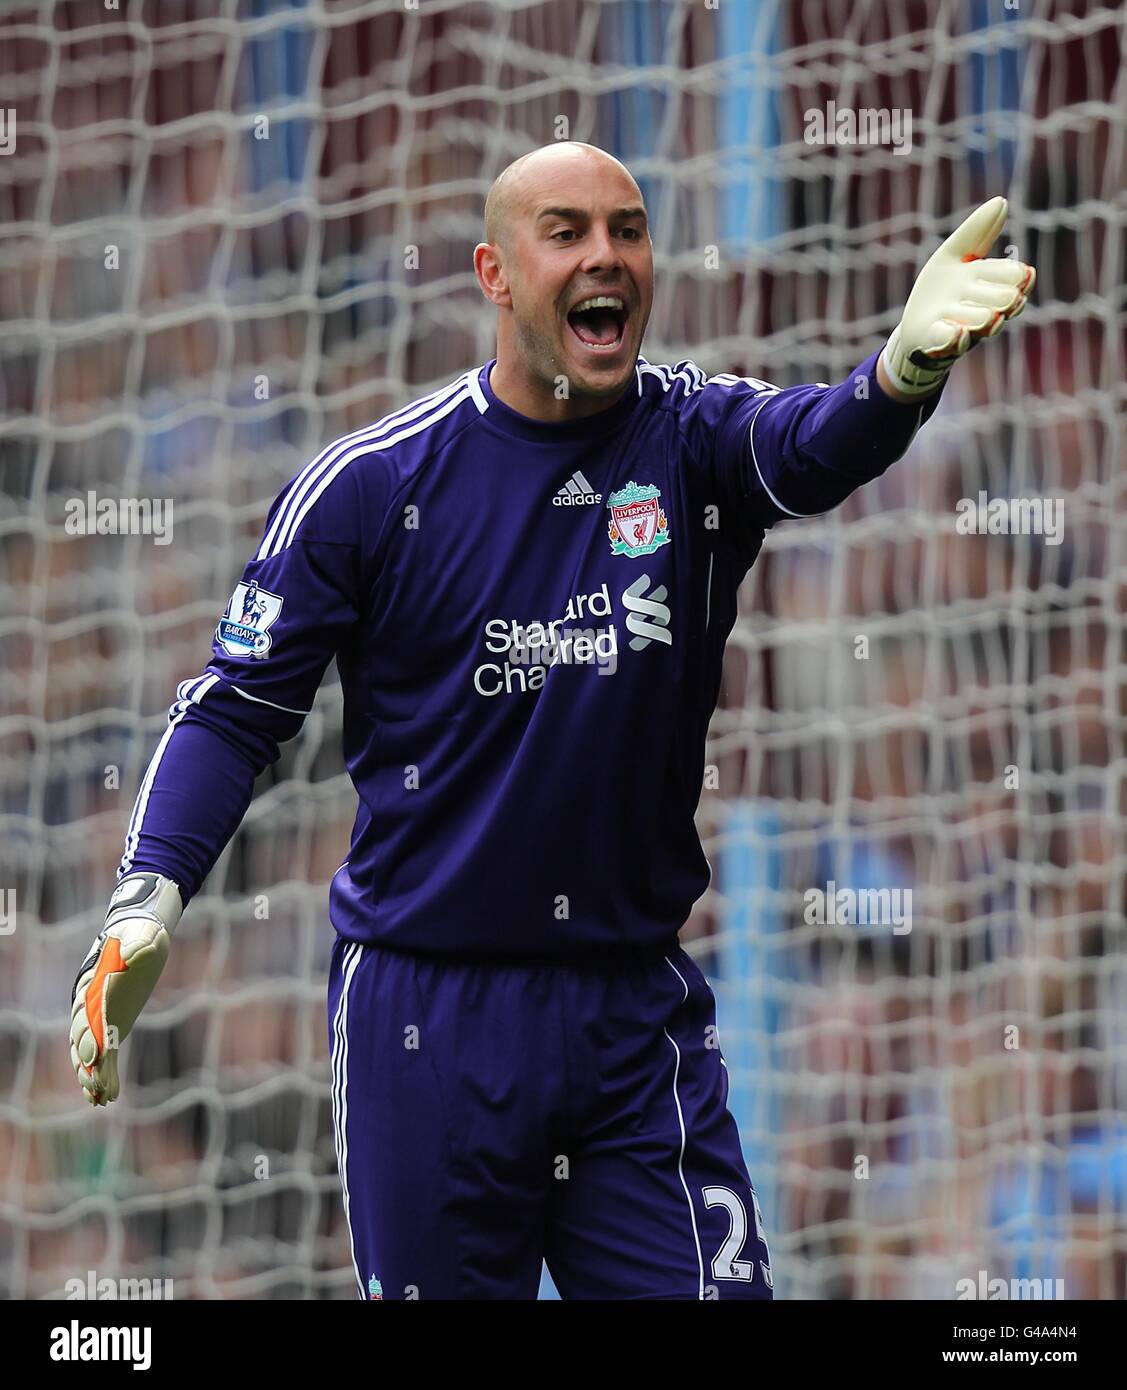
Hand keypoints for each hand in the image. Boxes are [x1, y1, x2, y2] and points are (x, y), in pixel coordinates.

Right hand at [70, 873, 181, 1105]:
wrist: (137, 936)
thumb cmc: (139, 935)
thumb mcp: (142, 936)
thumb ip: (137, 947)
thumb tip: (136, 953)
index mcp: (95, 982)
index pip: (87, 1011)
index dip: (90, 1034)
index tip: (94, 1053)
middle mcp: (90, 1003)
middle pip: (82, 1036)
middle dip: (87, 1061)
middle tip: (93, 1082)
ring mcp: (98, 1017)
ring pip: (87, 1051)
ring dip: (91, 1074)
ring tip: (97, 1098)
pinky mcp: (112, 1027)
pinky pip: (104, 1055)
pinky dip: (104, 1076)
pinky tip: (108, 1098)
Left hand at [880, 196, 1034, 397]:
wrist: (915, 328)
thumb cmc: (942, 290)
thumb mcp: (955, 254)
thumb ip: (978, 231)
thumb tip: (1001, 201)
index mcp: (989, 286)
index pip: (1016, 278)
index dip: (1021, 277)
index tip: (1023, 277)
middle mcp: (980, 309)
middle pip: (1003, 299)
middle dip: (1002, 297)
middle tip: (1002, 301)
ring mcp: (961, 328)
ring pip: (981, 319)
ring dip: (981, 315)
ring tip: (985, 317)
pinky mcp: (938, 343)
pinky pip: (952, 341)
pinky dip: (956, 336)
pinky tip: (958, 331)